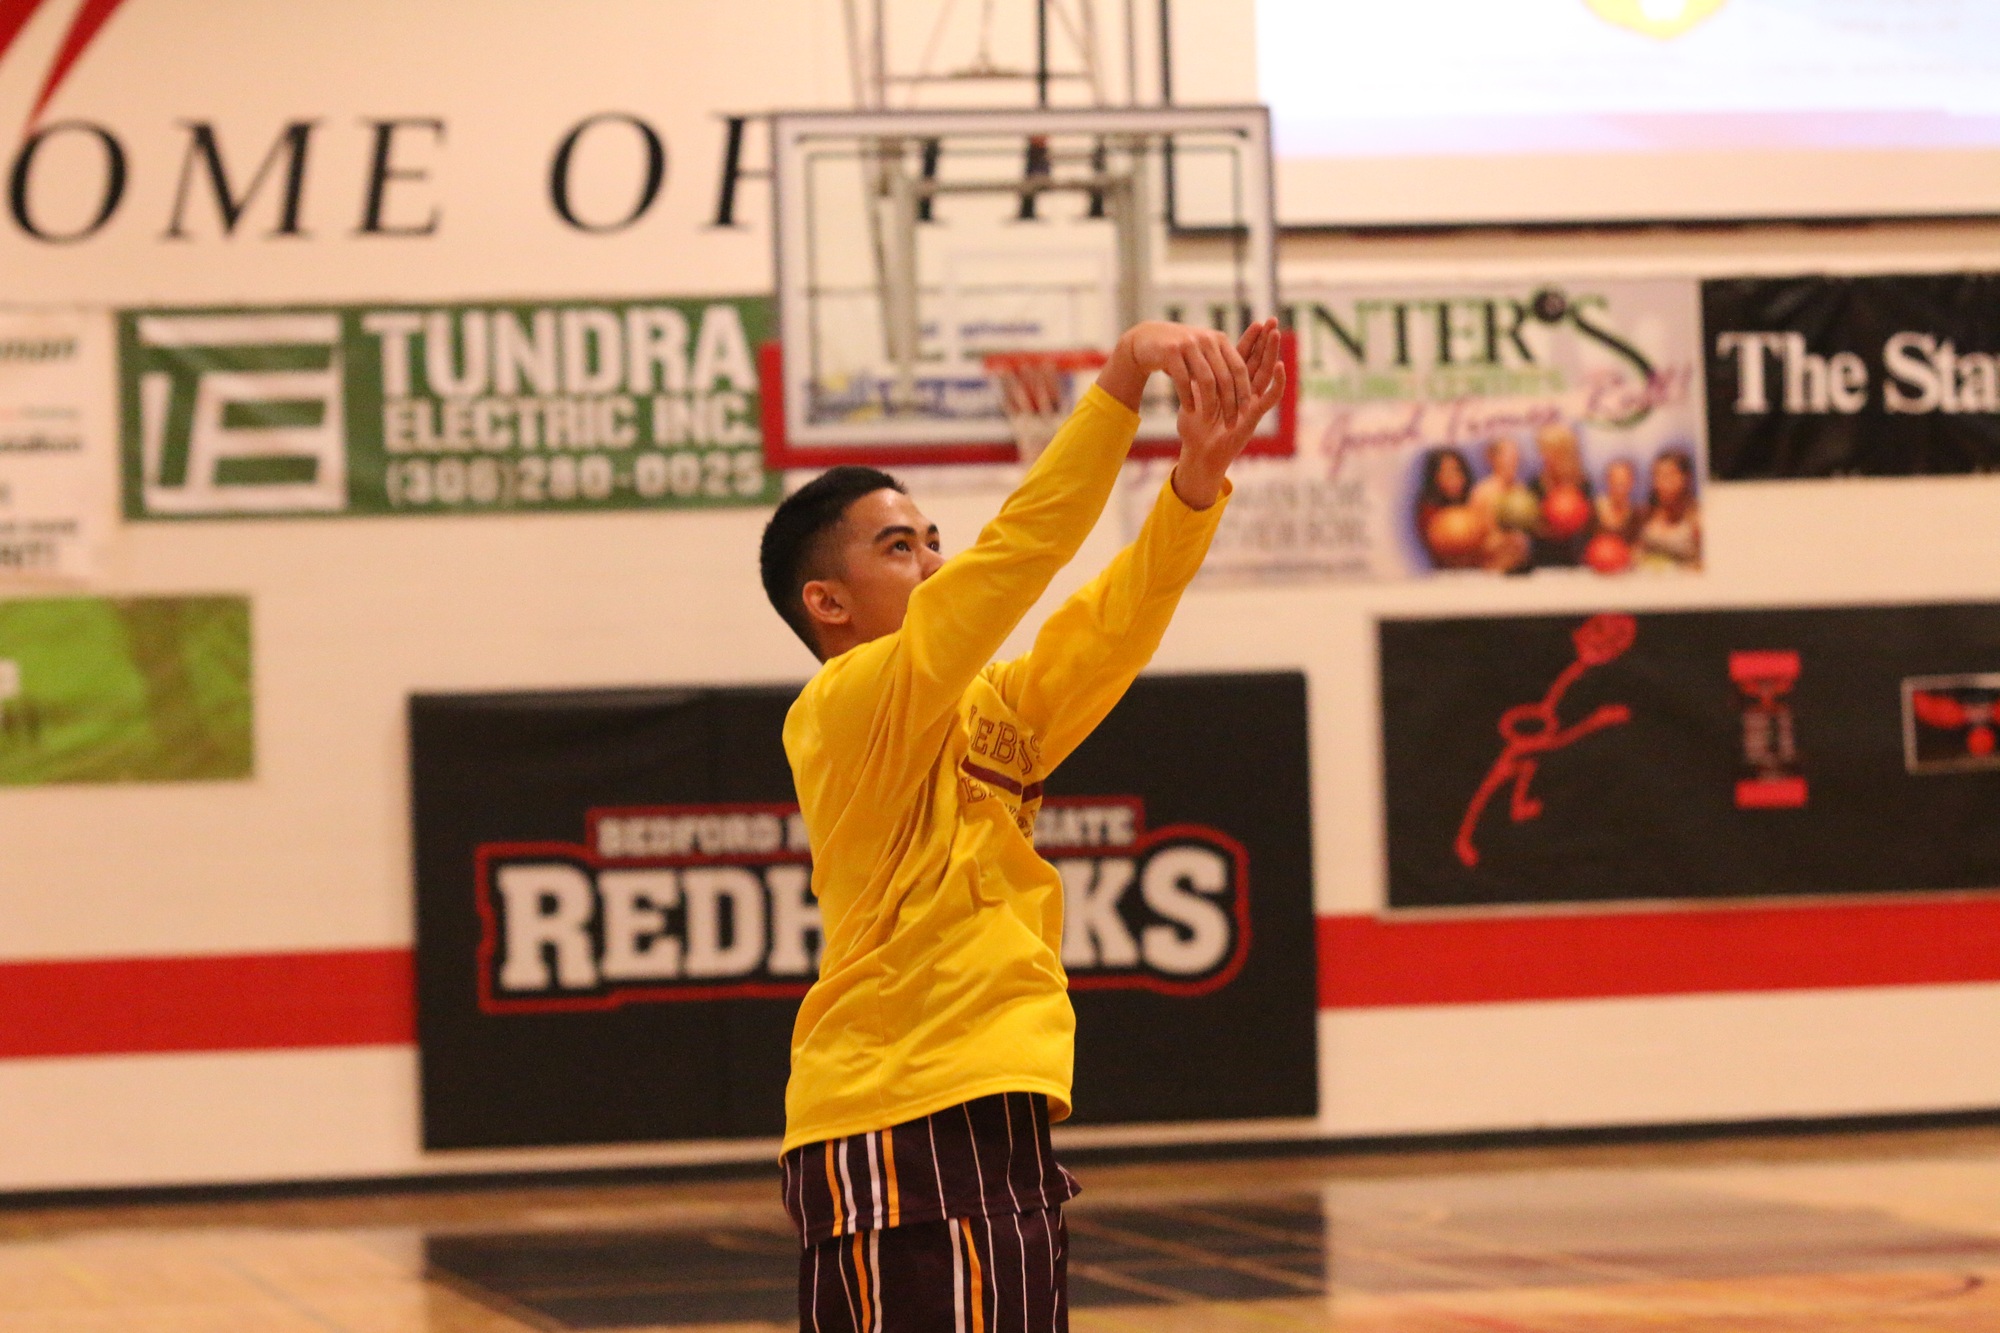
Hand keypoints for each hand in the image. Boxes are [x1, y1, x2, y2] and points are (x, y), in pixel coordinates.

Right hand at [1096, 321, 1252, 418]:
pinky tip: (1191, 411)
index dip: (1244, 391)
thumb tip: (1245, 392)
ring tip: (1210, 420)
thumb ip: (1221, 366)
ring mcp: (1189, 344)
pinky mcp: (1171, 351)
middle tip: (1231, 424)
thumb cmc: (1180, 353)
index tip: (1247, 412)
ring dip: (1210, 404)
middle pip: (1225, 377)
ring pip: (1207, 380)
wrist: (1147, 339)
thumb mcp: (1203, 353)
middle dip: (1230, 404)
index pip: (1239, 368)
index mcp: (1220, 340)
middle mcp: (1207, 339)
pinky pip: (1184, 381)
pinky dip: (1188, 399)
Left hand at [1169, 319, 1284, 509]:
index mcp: (1231, 385)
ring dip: (1272, 354)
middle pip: (1259, 361)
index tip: (1258, 322)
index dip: (1251, 340)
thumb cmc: (1195, 428)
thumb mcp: (1195, 398)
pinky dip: (1276, 383)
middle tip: (1273, 321)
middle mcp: (1246, 392)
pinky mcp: (1254, 417)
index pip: (1243, 358)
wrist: (1197, 453)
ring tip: (1276, 335)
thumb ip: (1198, 381)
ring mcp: (1252, 404)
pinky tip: (1280, 366)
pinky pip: (1269, 398)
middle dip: (1266, 341)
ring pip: (1267, 374)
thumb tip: (1189, 361)